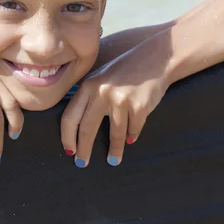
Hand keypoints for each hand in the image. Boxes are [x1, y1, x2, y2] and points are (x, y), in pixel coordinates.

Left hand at [61, 44, 169, 167]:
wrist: (155, 59)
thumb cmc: (125, 72)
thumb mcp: (100, 78)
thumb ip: (88, 97)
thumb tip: (75, 128)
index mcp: (88, 86)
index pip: (70, 117)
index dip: (67, 137)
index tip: (69, 150)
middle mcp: (101, 93)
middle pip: (87, 129)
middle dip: (83, 150)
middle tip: (81, 163)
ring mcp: (121, 100)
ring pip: (114, 134)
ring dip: (114, 150)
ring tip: (113, 160)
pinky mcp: (139, 106)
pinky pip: (133, 129)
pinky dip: (131, 136)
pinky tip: (130, 140)